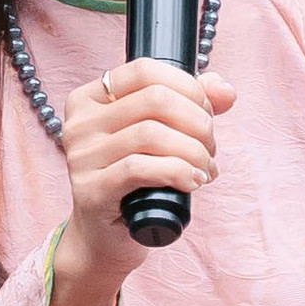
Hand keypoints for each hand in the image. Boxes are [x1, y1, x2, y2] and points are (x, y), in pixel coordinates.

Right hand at [56, 58, 236, 288]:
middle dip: (197, 122)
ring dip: (194, 152)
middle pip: (154, 100)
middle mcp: (79, 123)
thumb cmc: (134, 180)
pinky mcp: (91, 190)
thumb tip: (225, 90)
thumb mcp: (157, 134)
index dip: (188, 87)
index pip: (145, 70)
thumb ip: (188, 104)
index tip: (207, 111)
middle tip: (209, 148)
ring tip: (206, 170)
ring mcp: (81, 157)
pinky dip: (178, 172)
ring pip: (152, 135)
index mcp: (90, 98)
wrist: (105, 235)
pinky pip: (141, 169)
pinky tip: (194, 181)